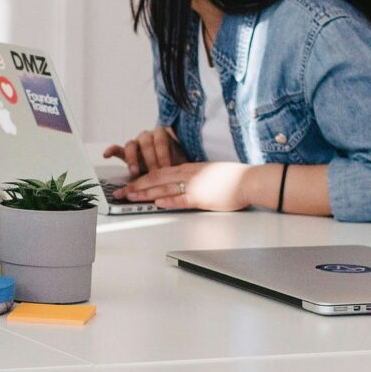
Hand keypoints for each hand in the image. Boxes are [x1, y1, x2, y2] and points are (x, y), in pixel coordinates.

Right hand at [103, 127, 180, 178]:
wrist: (168, 162)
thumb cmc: (175, 161)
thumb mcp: (181, 160)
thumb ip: (182, 161)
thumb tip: (191, 169)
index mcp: (161, 134)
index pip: (161, 140)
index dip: (163, 154)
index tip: (165, 167)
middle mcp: (147, 136)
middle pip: (146, 143)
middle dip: (150, 159)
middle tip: (153, 172)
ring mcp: (136, 143)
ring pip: (131, 145)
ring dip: (132, 158)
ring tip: (134, 171)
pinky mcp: (126, 152)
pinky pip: (117, 149)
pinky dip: (111, 150)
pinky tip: (106, 155)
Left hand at [118, 160, 251, 211]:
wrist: (249, 180)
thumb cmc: (232, 178)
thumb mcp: (208, 172)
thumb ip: (193, 177)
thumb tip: (181, 184)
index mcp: (188, 168)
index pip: (159, 171)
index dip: (142, 178)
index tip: (130, 184)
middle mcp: (188, 174)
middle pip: (155, 178)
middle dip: (136, 186)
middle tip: (121, 192)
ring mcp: (194, 185)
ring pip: (163, 188)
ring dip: (144, 193)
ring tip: (130, 197)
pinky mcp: (202, 197)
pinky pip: (181, 199)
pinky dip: (167, 201)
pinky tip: (156, 203)